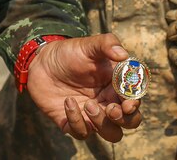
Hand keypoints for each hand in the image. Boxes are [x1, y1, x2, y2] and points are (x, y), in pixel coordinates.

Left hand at [26, 33, 142, 141]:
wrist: (42, 62)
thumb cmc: (70, 53)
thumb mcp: (89, 45)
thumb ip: (107, 44)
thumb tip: (124, 55)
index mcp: (116, 85)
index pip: (134, 100)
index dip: (134, 105)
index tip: (127, 104)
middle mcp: (108, 102)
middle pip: (129, 122)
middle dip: (124, 120)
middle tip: (111, 110)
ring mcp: (92, 115)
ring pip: (110, 133)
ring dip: (102, 123)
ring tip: (88, 104)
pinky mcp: (74, 123)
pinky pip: (82, 133)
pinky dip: (77, 121)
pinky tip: (68, 102)